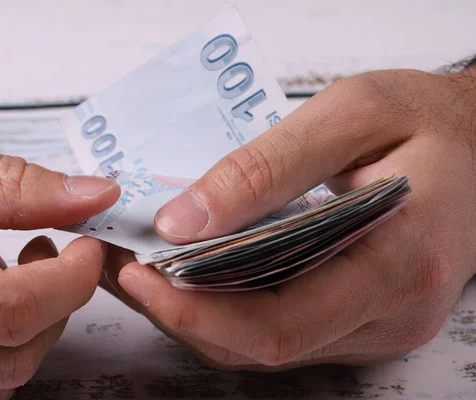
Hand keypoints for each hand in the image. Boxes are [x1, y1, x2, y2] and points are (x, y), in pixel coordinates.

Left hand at [103, 67, 475, 370]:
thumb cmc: (427, 122)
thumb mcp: (352, 115)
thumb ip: (267, 168)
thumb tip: (186, 219)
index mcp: (399, 262)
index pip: (278, 324)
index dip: (195, 311)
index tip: (137, 272)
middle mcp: (391, 313)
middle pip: (261, 345)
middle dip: (181, 312)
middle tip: (126, 262)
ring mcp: (378, 325)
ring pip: (265, 346)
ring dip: (197, 312)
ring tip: (148, 263)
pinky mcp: (363, 320)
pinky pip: (282, 329)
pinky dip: (229, 307)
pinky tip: (197, 271)